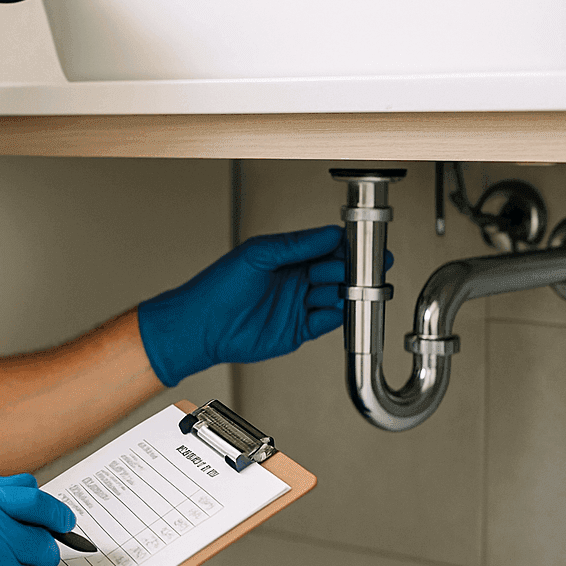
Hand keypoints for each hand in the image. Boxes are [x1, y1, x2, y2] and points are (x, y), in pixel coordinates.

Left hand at [137, 225, 351, 386]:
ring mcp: (298, 306)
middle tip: (362, 268)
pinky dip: (337, 316)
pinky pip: (327, 322)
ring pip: (336, 297)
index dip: (347, 247)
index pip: (327, 249)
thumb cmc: (218, 286)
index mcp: (288, 258)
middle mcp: (296, 281)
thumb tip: (330, 234)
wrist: (201, 325)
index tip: (364, 245)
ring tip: (351, 288)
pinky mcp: (298, 331)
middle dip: (352, 269)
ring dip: (347, 292)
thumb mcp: (258, 253)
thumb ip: (296, 244)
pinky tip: (338, 308)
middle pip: (337, 273)